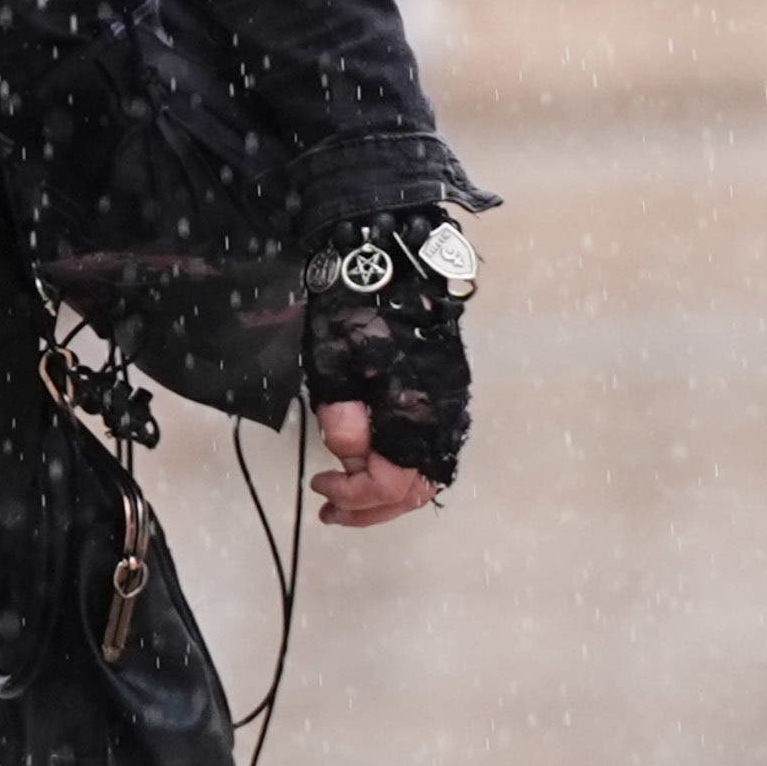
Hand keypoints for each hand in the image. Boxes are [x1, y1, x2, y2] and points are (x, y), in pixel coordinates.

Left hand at [300, 215, 469, 523]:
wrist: (391, 257)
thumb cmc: (354, 308)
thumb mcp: (333, 367)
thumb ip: (341, 419)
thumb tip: (348, 451)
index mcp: (415, 411)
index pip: (390, 484)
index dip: (353, 494)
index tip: (318, 487)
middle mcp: (440, 415)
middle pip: (412, 489)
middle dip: (368, 506)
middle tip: (329, 508)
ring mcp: (447, 403)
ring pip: (423, 473)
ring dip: (384, 492)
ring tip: (346, 495)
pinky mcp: (445, 391)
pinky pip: (426, 448)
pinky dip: (399, 467)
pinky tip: (373, 463)